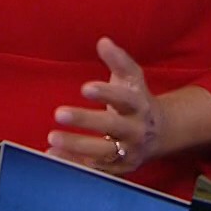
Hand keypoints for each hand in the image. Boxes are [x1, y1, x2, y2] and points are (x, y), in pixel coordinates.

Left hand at [48, 37, 160, 174]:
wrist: (159, 134)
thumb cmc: (138, 100)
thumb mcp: (132, 78)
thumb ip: (118, 60)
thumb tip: (103, 41)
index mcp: (140, 105)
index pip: (124, 99)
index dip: (106, 94)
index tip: (85, 87)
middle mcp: (136, 130)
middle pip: (112, 126)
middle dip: (85, 120)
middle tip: (58, 113)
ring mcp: (128, 152)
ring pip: (102, 151)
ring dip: (76, 146)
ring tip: (52, 138)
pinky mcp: (118, 169)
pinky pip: (95, 168)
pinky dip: (74, 163)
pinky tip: (53, 155)